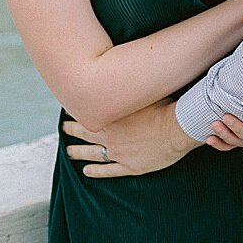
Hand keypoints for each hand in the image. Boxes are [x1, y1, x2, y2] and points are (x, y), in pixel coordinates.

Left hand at [62, 100, 198, 177]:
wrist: (178, 127)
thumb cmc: (164, 106)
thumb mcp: (143, 90)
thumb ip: (130, 87)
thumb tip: (122, 71)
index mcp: (112, 116)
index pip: (87, 112)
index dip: (77, 109)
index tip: (69, 106)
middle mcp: (110, 135)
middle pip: (85, 132)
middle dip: (73, 129)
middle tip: (64, 127)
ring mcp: (119, 152)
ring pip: (92, 153)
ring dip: (78, 152)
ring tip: (69, 151)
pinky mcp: (130, 167)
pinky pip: (108, 170)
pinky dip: (96, 171)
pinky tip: (87, 171)